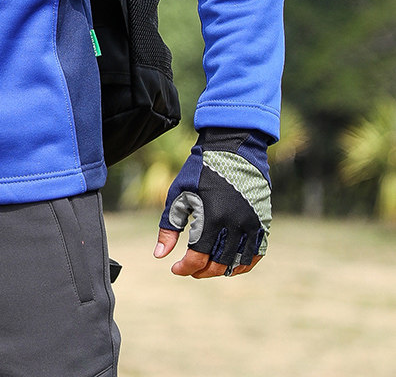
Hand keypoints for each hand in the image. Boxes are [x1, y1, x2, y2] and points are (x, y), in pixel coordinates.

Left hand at [154, 128, 271, 278]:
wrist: (232, 149)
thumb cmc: (200, 171)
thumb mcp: (179, 194)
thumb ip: (169, 226)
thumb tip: (159, 255)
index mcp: (212, 216)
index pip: (198, 257)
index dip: (185, 267)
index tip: (175, 268)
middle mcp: (235, 223)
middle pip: (218, 264)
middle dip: (201, 271)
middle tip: (191, 269)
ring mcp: (252, 224)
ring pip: (238, 263)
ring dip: (221, 270)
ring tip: (207, 267)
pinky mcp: (262, 222)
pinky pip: (256, 254)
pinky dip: (243, 264)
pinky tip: (229, 264)